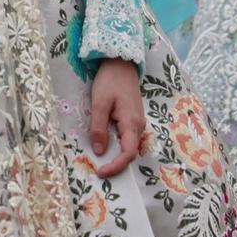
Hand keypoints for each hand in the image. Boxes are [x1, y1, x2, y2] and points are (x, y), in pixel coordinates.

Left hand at [86, 59, 145, 177]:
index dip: (116, 166)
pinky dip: (118, 146)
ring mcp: (137, 122)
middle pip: (130, 153)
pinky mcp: (133, 118)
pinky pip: (127, 138)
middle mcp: (138, 126)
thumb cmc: (110, 81)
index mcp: (132, 123)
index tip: (100, 172)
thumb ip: (99, 128)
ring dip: (116, 156)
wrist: (121, 64)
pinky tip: (106, 145)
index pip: (128, 154)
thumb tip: (100, 151)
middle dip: (115, 164)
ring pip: (129, 146)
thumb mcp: (99, 103)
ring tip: (100, 161)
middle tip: (97, 169)